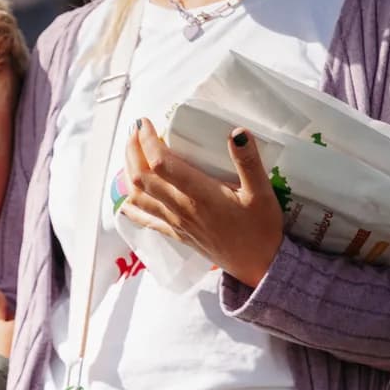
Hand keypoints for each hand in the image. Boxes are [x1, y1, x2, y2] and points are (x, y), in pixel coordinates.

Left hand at [118, 119, 284, 288]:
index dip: (147, 141)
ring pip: (139, 197)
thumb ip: (248, 162)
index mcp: (200, 194)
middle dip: (133, 151)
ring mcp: (175, 222)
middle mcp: (181, 208)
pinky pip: (146, 220)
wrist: (258, 266)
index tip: (144, 123)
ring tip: (131, 154)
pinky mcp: (176, 233)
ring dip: (129, 174)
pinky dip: (132, 206)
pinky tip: (126, 199)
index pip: (162, 164)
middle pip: (143, 178)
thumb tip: (237, 132)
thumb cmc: (262, 228)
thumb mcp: (262, 192)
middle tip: (135, 131)